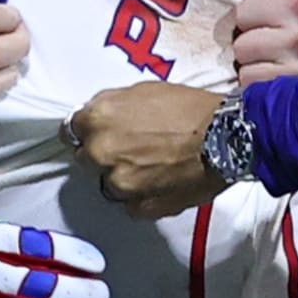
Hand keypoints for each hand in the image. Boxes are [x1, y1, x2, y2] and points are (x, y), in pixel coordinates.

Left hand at [68, 82, 231, 218]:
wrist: (227, 137)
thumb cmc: (190, 109)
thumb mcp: (144, 91)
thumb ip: (113, 106)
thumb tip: (98, 116)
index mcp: (99, 119)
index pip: (70, 130)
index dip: (87, 131)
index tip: (97, 133)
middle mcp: (102, 153)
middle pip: (87, 159)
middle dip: (105, 154)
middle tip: (133, 147)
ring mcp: (120, 184)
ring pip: (109, 184)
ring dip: (124, 177)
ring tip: (153, 165)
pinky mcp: (140, 207)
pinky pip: (131, 204)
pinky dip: (142, 195)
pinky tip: (162, 181)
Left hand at [225, 0, 297, 84]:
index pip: (244, 11)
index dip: (250, 17)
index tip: (260, 20)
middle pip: (241, 43)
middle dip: (250, 43)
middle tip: (267, 42)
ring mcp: (297, 70)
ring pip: (245, 69)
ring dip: (254, 67)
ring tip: (273, 61)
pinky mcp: (295, 96)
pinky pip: (255, 91)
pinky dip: (261, 87)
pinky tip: (276, 77)